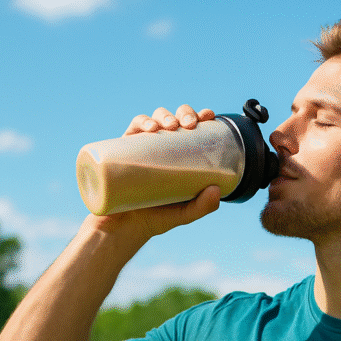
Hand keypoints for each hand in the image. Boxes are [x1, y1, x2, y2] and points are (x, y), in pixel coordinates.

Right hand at [92, 105, 220, 236]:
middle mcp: (162, 147)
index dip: (201, 116)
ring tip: (171, 127)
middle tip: (189, 125)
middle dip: (185, 113)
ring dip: (164, 115)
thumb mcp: (185, 213)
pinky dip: (141, 122)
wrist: (125, 227)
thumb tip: (217, 190)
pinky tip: (150, 129)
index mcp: (180, 155)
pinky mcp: (124, 149)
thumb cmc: (158, 218)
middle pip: (176, 118)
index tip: (209, 116)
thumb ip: (203, 206)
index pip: (193, 129)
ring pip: (155, 118)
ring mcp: (143, 146)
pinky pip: (133, 128)